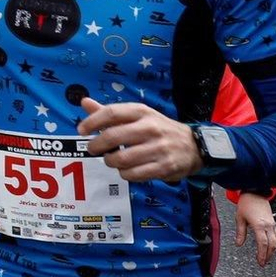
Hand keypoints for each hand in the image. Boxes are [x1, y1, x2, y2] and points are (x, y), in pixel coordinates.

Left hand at [77, 98, 202, 182]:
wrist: (194, 146)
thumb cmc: (158, 129)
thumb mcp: (138, 116)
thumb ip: (110, 112)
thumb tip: (84, 102)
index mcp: (142, 112)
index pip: (111, 113)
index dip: (92, 122)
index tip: (81, 130)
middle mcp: (150, 128)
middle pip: (112, 137)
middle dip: (96, 145)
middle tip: (93, 149)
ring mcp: (158, 148)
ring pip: (120, 159)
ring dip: (110, 161)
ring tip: (112, 159)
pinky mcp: (163, 167)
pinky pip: (133, 174)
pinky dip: (124, 174)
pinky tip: (126, 169)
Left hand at [235, 193, 275, 267]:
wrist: (255, 194)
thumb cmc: (246, 204)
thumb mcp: (240, 218)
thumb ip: (240, 232)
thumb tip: (238, 244)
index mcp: (259, 225)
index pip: (263, 243)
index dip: (262, 254)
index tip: (260, 262)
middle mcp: (268, 226)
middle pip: (272, 245)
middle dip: (268, 256)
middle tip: (263, 263)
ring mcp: (272, 224)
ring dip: (272, 251)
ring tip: (266, 258)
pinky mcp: (273, 223)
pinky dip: (274, 244)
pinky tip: (270, 248)